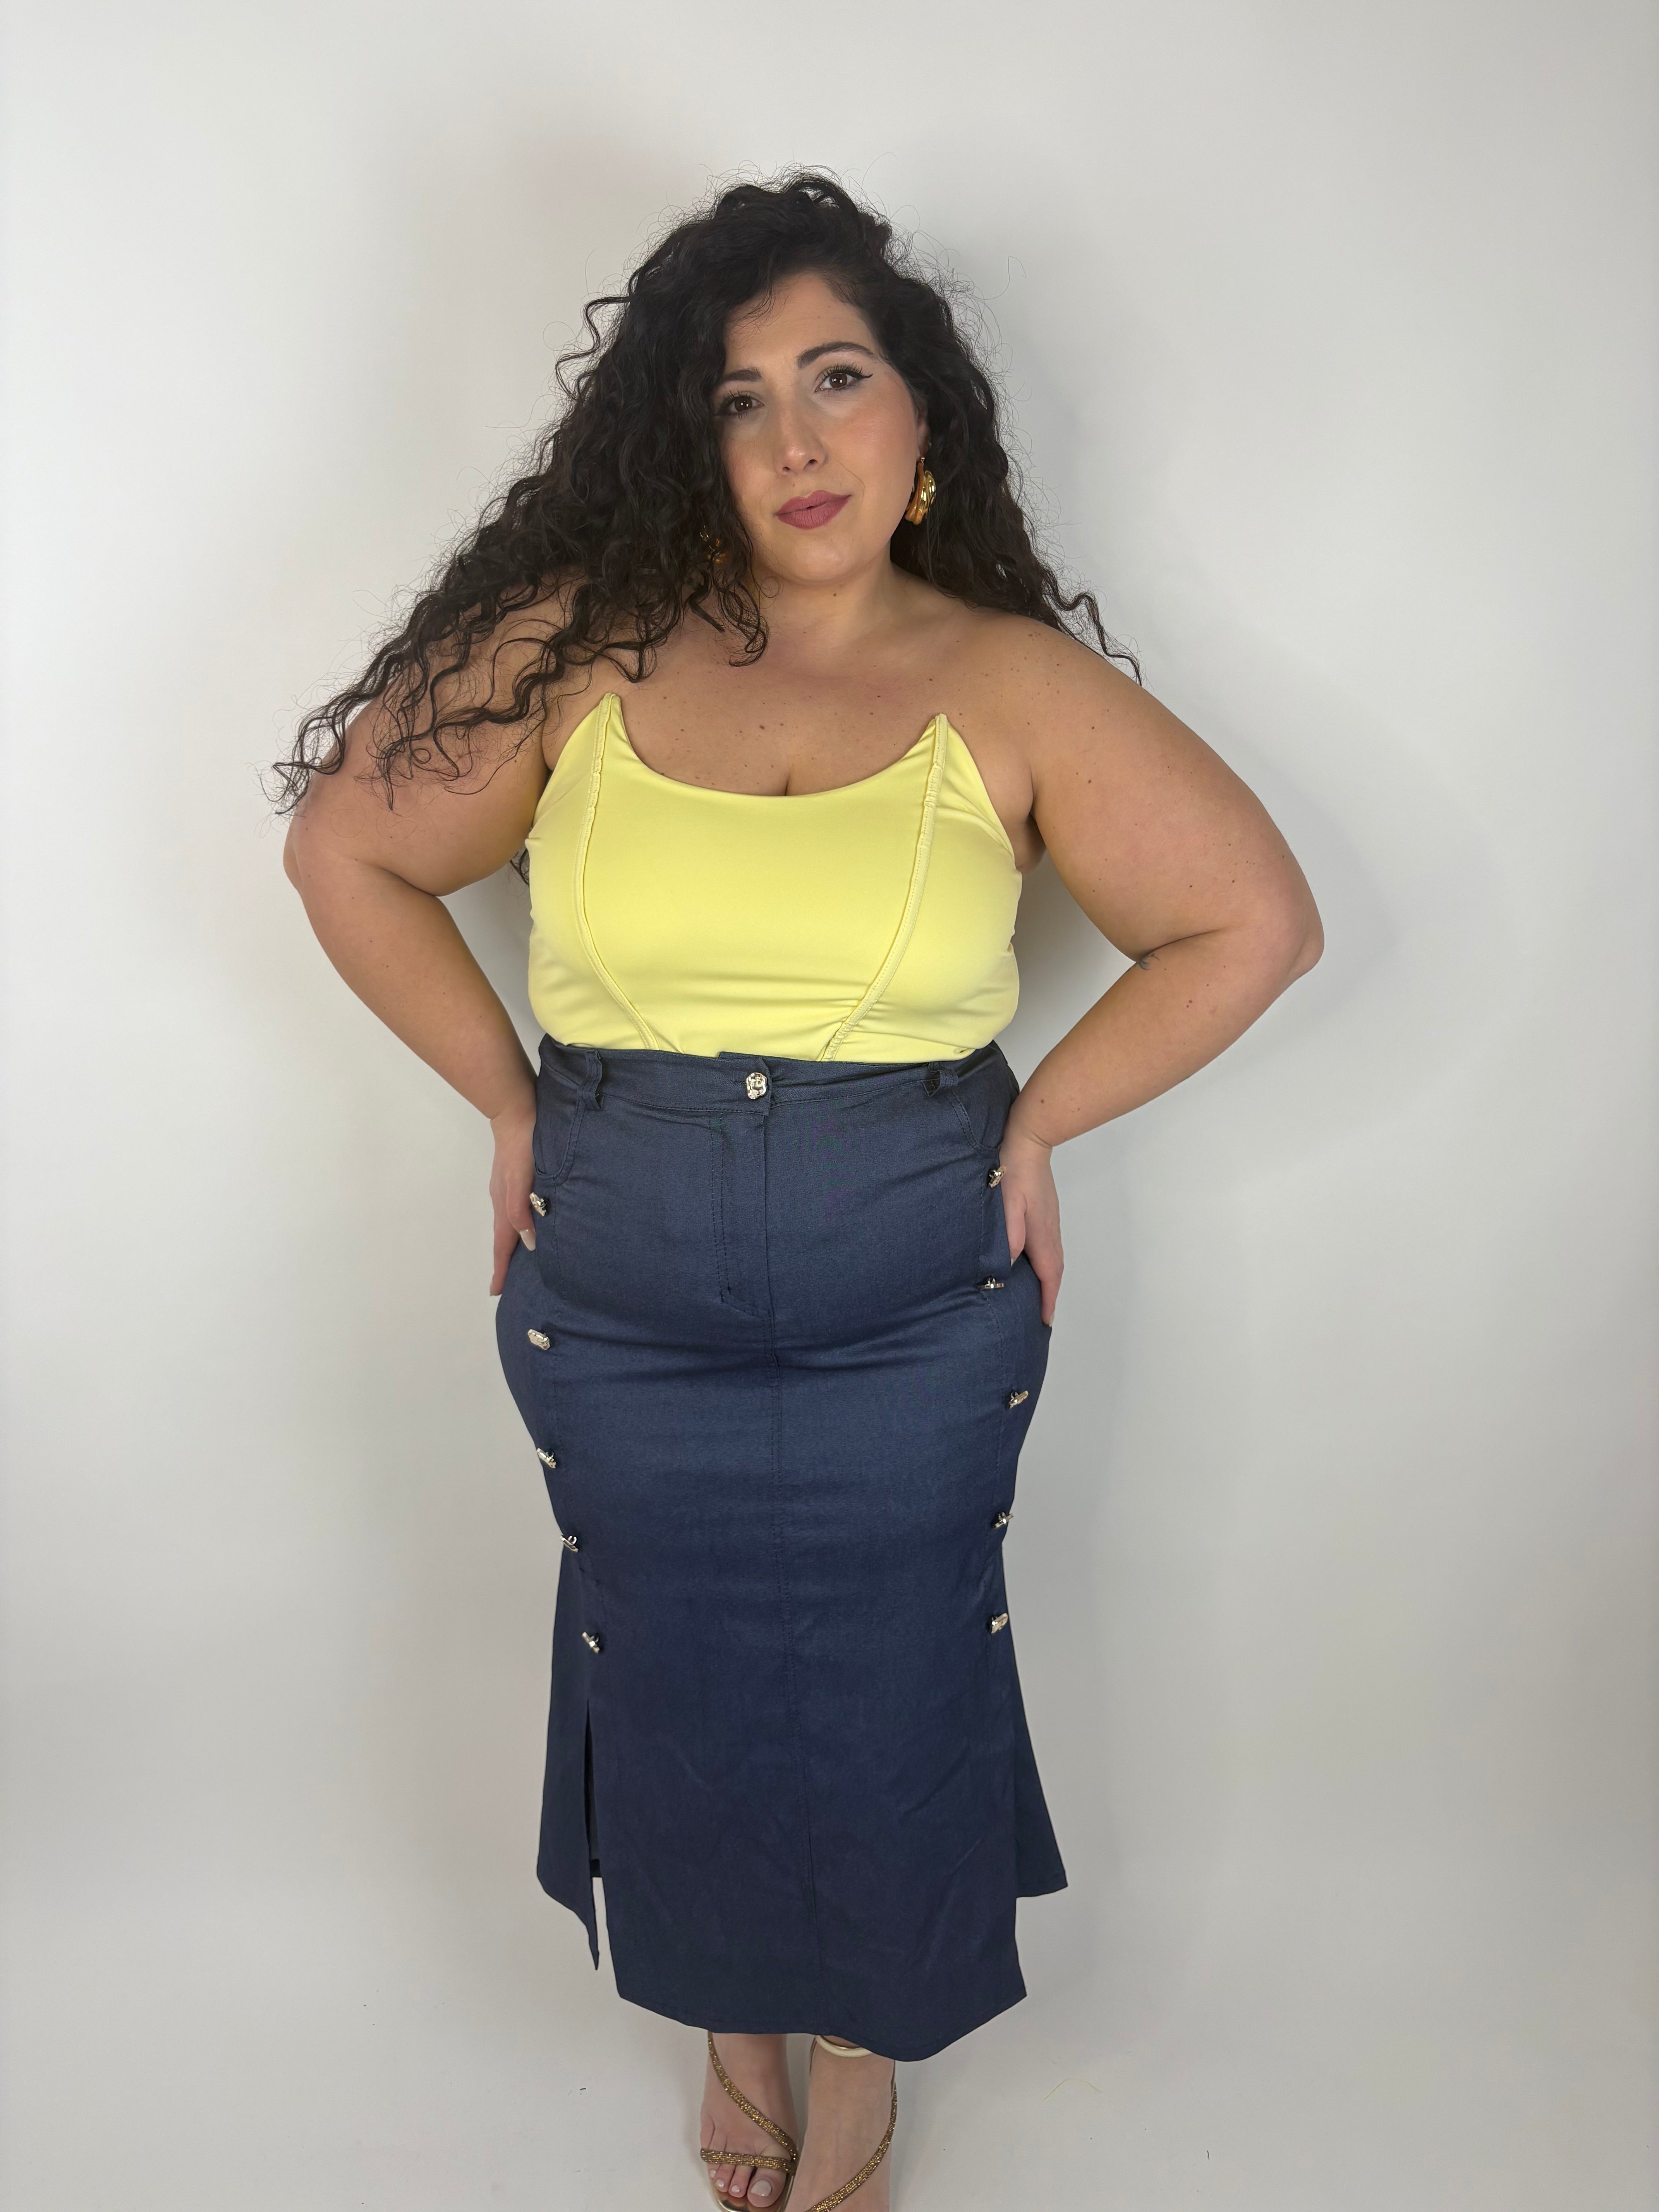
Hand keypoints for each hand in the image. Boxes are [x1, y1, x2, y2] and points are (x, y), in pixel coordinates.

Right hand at [488, 1090, 537, 1295]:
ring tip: (519, 1258)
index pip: (502, 1244)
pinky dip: (519, 1222)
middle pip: (502, 1237)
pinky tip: (529, 1220)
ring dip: (511, 1243)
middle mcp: (502, 1198)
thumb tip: (529, 1242)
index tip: (496, 1292)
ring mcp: (506, 1186)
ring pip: (509, 1222)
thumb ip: (522, 1209)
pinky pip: (515, 1208)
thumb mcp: (523, 1178)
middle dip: (503, 1261)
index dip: (501, 1269)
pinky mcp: (514, 1175)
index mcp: (504, 1203)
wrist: (516, 1108)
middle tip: (505, 1282)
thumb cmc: (523, 1142)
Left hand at [996, 1120, 1062, 1324]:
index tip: (1045, 1321)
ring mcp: (1050, 1220)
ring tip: (1040, 1295)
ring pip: (1053, 1258)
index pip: (1048, 1276)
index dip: (1047, 1300)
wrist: (1028, 1140)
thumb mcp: (1005, 1205)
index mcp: (1041, 1234)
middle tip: (1043, 1315)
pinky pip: (1049, 1245)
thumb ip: (1007, 1237)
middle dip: (1051, 1294)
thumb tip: (1007, 1267)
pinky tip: (1034, 1262)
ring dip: (1049, 1279)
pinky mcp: (1045, 1212)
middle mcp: (1050, 1230)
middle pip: (1055, 1270)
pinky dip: (1046, 1262)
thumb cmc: (1012, 1170)